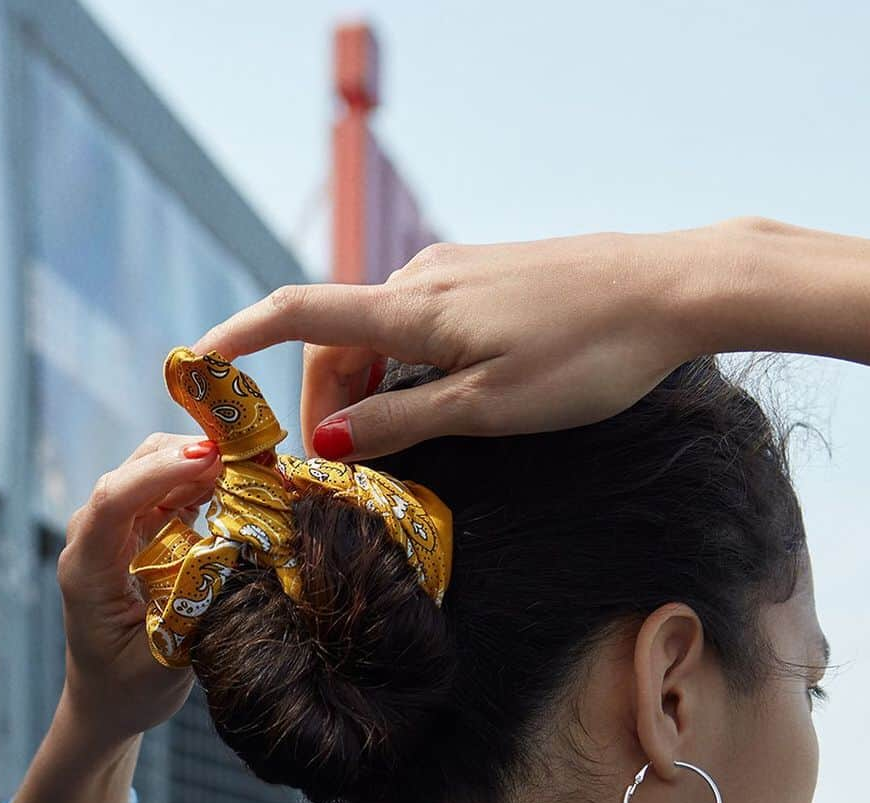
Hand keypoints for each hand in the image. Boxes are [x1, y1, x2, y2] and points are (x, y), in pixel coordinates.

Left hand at [56, 433, 221, 742]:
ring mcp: (119, 531)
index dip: (160, 474)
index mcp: (87, 570)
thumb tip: (237, 559)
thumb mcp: (163, 665)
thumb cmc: (126, 690)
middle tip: (251, 455)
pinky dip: (207, 480)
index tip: (210, 461)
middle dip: (190, 454)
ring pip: (157, 470)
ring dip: (204, 463)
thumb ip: (195, 615)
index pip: (113, 501)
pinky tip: (243, 483)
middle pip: (136, 471)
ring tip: (256, 467)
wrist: (107, 702)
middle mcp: (95, 539)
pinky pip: (173, 490)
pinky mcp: (143, 532)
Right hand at [193, 223, 735, 460]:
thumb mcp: (490, 407)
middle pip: (339, 335)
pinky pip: (420, 321)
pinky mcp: (490, 277)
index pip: (299, 314)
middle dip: (322, 398)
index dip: (238, 340)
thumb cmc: (589, 354)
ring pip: (381, 331)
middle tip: (334, 465)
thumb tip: (327, 442)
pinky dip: (403, 365)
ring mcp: (458, 272)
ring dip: (367, 386)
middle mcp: (424, 278)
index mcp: (413, 307)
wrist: (675, 287)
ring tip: (389, 446)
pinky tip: (435, 401)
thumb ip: (404, 423)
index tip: (194, 365)